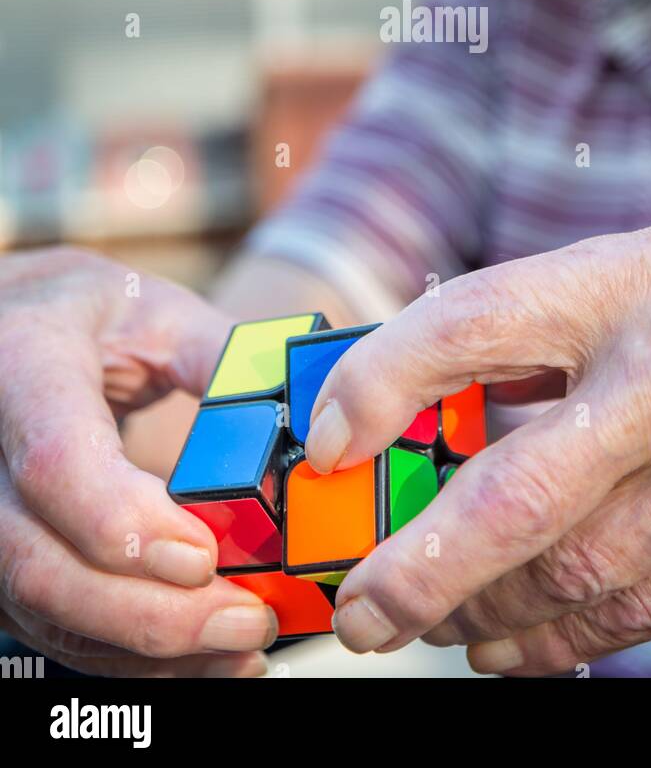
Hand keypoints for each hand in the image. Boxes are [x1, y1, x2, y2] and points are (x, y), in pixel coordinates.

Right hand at [0, 247, 278, 675]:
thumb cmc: (88, 316)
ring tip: (244, 644)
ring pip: (45, 611)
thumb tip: (305, 416)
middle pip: (42, 563)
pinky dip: (132, 655)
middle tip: (249, 618)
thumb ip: (222, 357)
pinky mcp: (4, 562)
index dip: (123, 520)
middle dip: (151, 612)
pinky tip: (206, 655)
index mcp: (25, 368)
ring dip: (149, 648)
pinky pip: (55, 627)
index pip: (55, 462)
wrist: (14, 334)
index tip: (204, 552)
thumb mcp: (155, 309)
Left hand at [304, 222, 650, 674]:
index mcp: (628, 287)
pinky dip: (545, 643)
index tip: (327, 439)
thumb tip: (418, 398)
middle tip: (354, 605)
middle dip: (415, 565)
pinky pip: (627, 621)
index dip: (380, 380)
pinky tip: (496, 640)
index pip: (474, 321)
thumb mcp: (636, 268)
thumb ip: (533, 327)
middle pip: (517, 493)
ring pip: (566, 578)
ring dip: (471, 610)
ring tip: (414, 616)